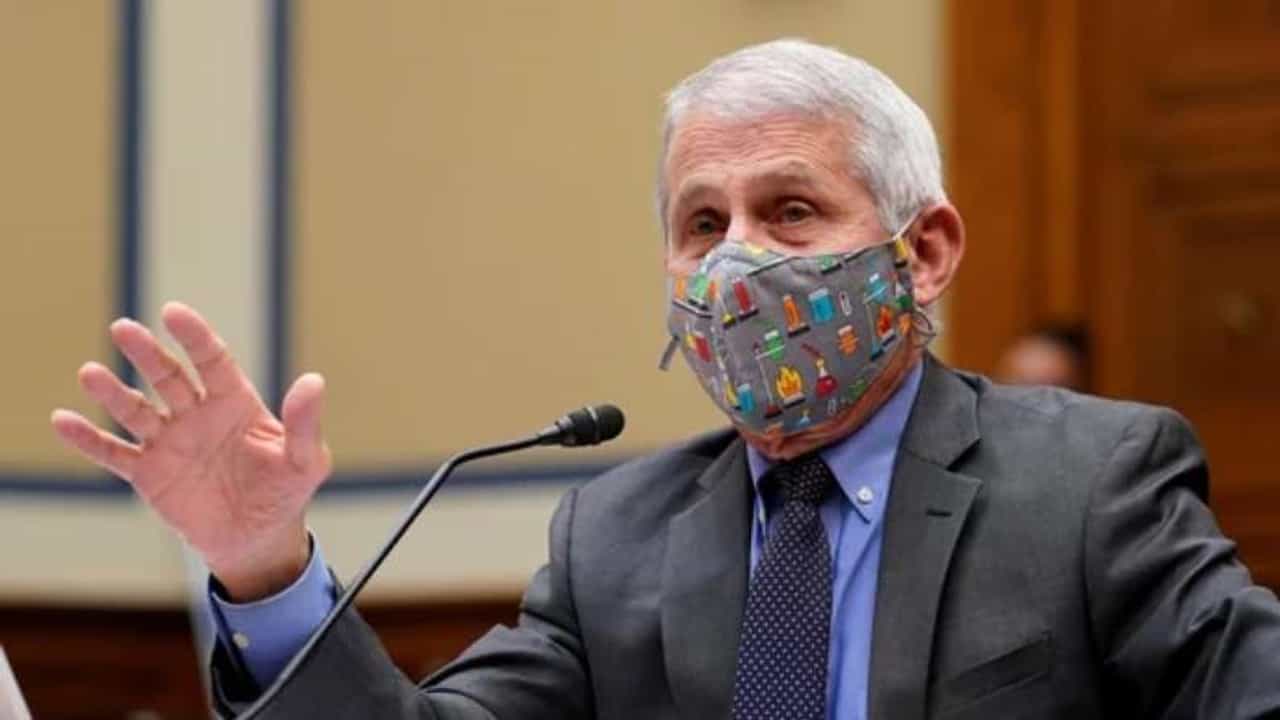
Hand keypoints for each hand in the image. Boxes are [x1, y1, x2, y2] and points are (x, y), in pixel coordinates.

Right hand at [51, 302, 331, 600]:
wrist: (257, 539)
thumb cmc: (285, 493)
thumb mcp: (304, 461)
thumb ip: (304, 423)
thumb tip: (314, 381)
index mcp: (235, 403)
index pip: (213, 361)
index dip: (195, 336)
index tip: (173, 313)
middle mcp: (197, 414)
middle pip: (168, 376)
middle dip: (147, 353)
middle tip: (124, 328)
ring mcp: (170, 441)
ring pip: (137, 409)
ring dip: (113, 392)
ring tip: (90, 373)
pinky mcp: (149, 473)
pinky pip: (115, 453)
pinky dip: (90, 439)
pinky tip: (64, 420)